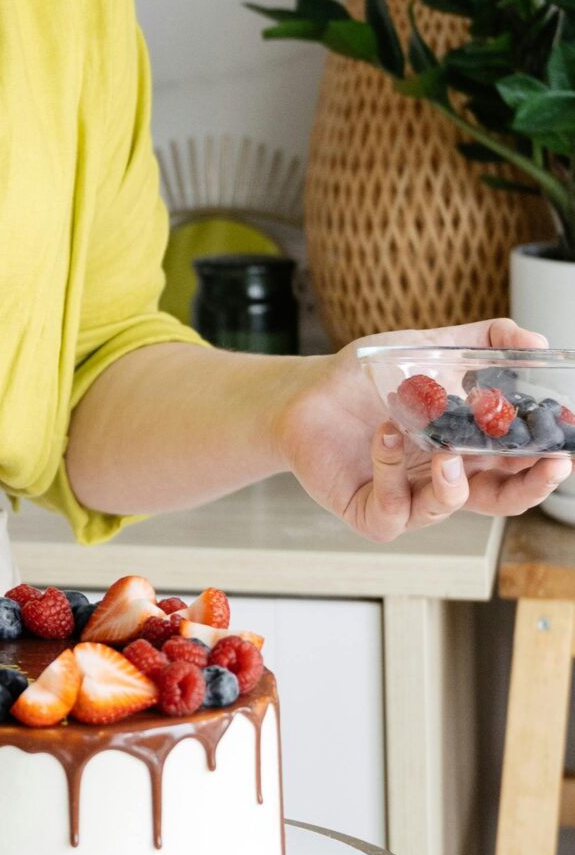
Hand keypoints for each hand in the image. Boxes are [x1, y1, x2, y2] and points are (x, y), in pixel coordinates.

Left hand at [276, 316, 571, 538]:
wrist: (306, 393)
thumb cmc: (367, 380)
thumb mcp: (431, 350)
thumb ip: (485, 343)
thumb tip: (537, 342)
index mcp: (467, 450)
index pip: (519, 466)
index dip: (546, 461)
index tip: (570, 444)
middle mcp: (443, 479)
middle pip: (501, 498)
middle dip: (531, 486)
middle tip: (551, 464)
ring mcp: (408, 500)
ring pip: (448, 507)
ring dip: (452, 478)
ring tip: (446, 449)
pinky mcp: (371, 512)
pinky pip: (393, 508)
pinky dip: (391, 470)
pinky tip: (385, 434)